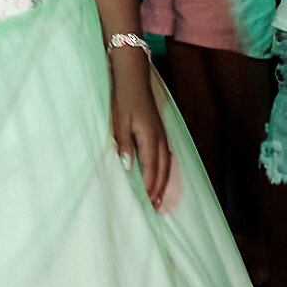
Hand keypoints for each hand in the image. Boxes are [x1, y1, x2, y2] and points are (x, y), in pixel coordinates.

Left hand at [108, 50, 173, 206]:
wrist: (133, 78)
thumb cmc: (124, 99)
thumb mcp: (119, 123)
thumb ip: (124, 146)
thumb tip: (128, 168)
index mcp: (150, 137)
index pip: (151, 169)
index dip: (149, 187)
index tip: (147, 203)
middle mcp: (160, 138)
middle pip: (163, 169)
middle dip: (160, 190)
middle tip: (156, 208)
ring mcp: (162, 134)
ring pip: (167, 164)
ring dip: (164, 182)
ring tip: (160, 198)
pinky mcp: (160, 131)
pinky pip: (167, 155)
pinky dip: (166, 169)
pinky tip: (163, 176)